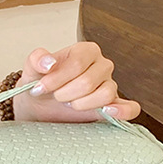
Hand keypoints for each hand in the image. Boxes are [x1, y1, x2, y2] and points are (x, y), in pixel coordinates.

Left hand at [13, 42, 140, 122]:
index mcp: (86, 51)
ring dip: (81, 103)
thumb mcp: (32, 69)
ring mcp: (110, 86)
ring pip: (105, 94)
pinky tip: (108, 112)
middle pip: (88, 81)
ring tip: (71, 103)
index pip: (78, 63)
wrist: (40, 105)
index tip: (41, 87)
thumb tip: (49, 63)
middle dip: (65, 93)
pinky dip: (123, 111)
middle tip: (56, 96)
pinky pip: (130, 108)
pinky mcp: (113, 106)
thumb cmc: (41, 84)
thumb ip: (37, 60)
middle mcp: (102, 66)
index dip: (57, 79)